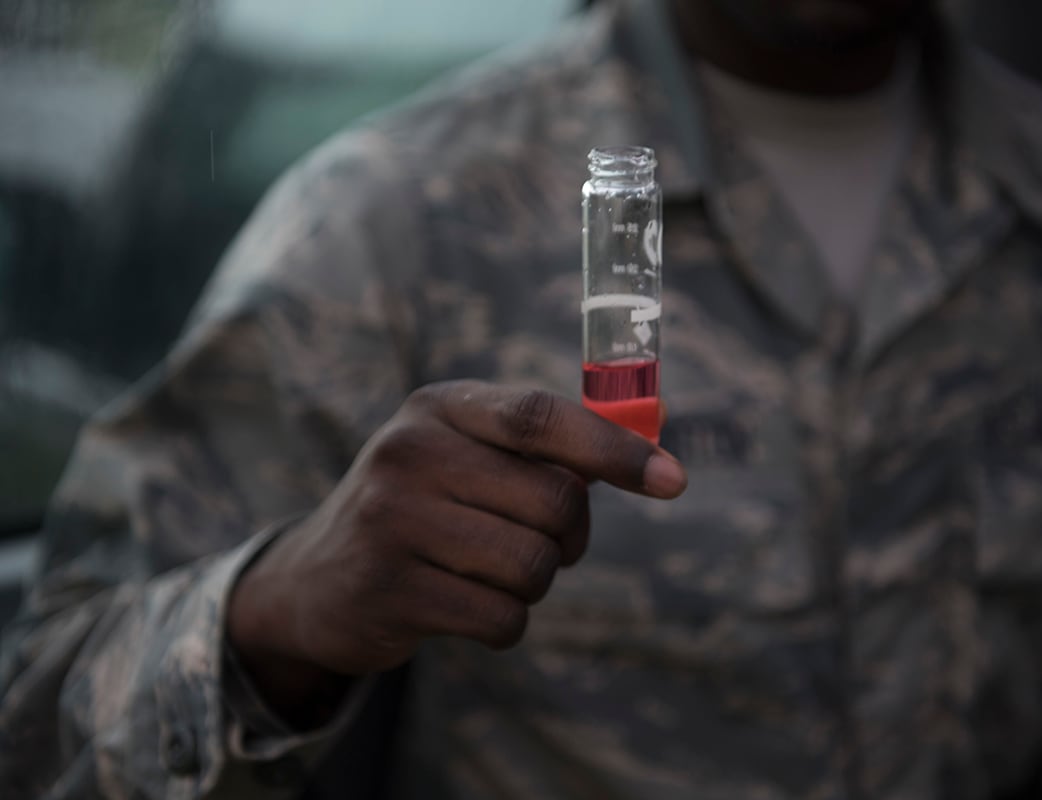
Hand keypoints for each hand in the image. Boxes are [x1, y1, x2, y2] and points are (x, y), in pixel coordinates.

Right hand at [228, 381, 686, 717]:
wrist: (317, 580)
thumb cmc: (423, 509)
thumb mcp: (468, 456)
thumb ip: (550, 448)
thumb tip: (658, 447)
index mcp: (439, 407)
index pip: (541, 418)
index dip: (615, 450)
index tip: (674, 481)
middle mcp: (410, 452)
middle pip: (554, 501)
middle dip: (570, 535)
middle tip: (547, 543)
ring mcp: (392, 521)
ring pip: (533, 565)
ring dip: (534, 583)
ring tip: (491, 573)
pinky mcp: (389, 590)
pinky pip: (502, 619)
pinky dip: (505, 623)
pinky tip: (465, 607)